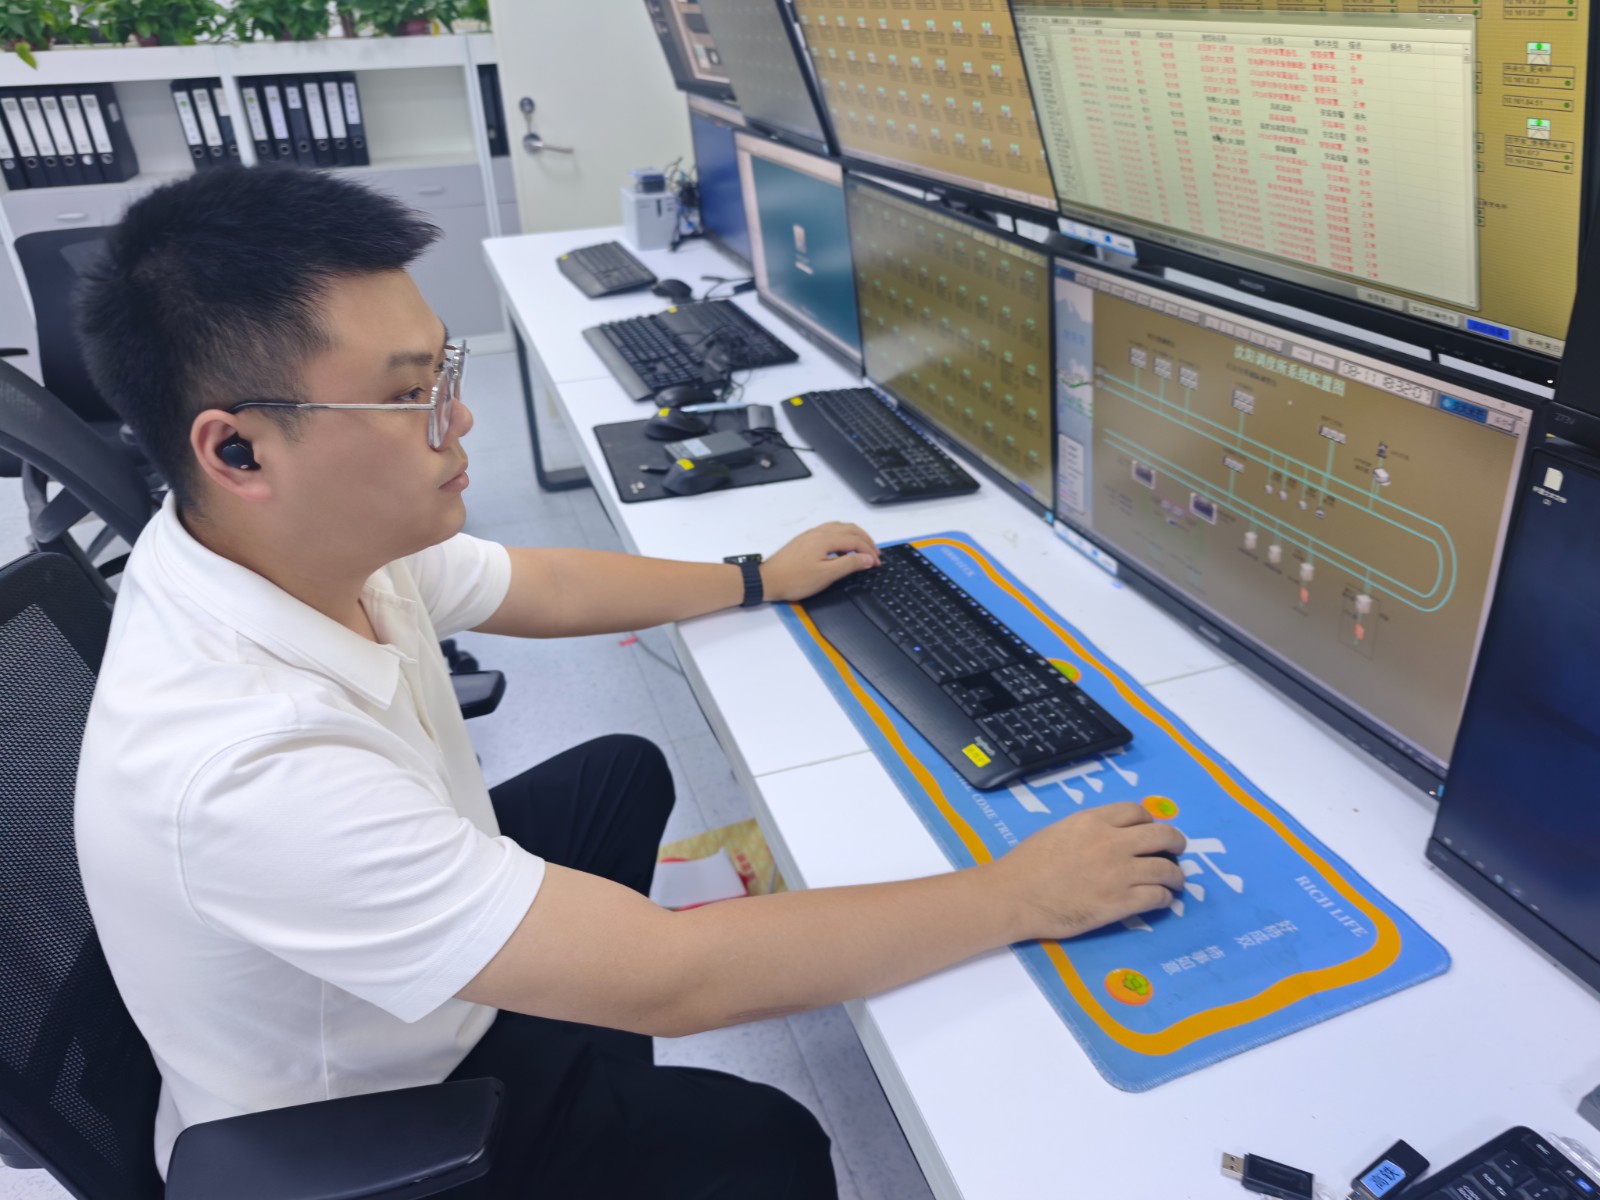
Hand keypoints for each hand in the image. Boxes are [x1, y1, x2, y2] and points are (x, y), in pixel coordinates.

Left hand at [759, 522, 880, 602]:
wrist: (768, 580)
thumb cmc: (794, 580)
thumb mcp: (826, 575)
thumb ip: (849, 564)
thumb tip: (867, 558)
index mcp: (826, 539)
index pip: (856, 540)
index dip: (869, 551)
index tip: (877, 563)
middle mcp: (819, 532)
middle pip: (850, 529)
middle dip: (866, 540)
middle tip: (876, 554)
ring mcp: (811, 535)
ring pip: (840, 528)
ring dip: (855, 536)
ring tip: (863, 549)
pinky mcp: (805, 540)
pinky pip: (830, 531)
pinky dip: (843, 536)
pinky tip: (843, 547)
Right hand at [992, 802, 1185, 941]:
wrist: (1014, 895)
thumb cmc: (1027, 864)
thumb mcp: (1059, 830)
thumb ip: (1088, 829)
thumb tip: (1110, 835)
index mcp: (1093, 821)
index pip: (1138, 812)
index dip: (1150, 821)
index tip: (1149, 832)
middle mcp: (1111, 842)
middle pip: (1162, 835)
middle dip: (1175, 842)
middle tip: (1177, 851)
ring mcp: (1119, 873)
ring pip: (1166, 869)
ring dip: (1176, 875)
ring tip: (1175, 881)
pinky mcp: (1120, 903)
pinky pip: (1157, 896)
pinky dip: (1164, 897)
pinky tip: (1161, 899)